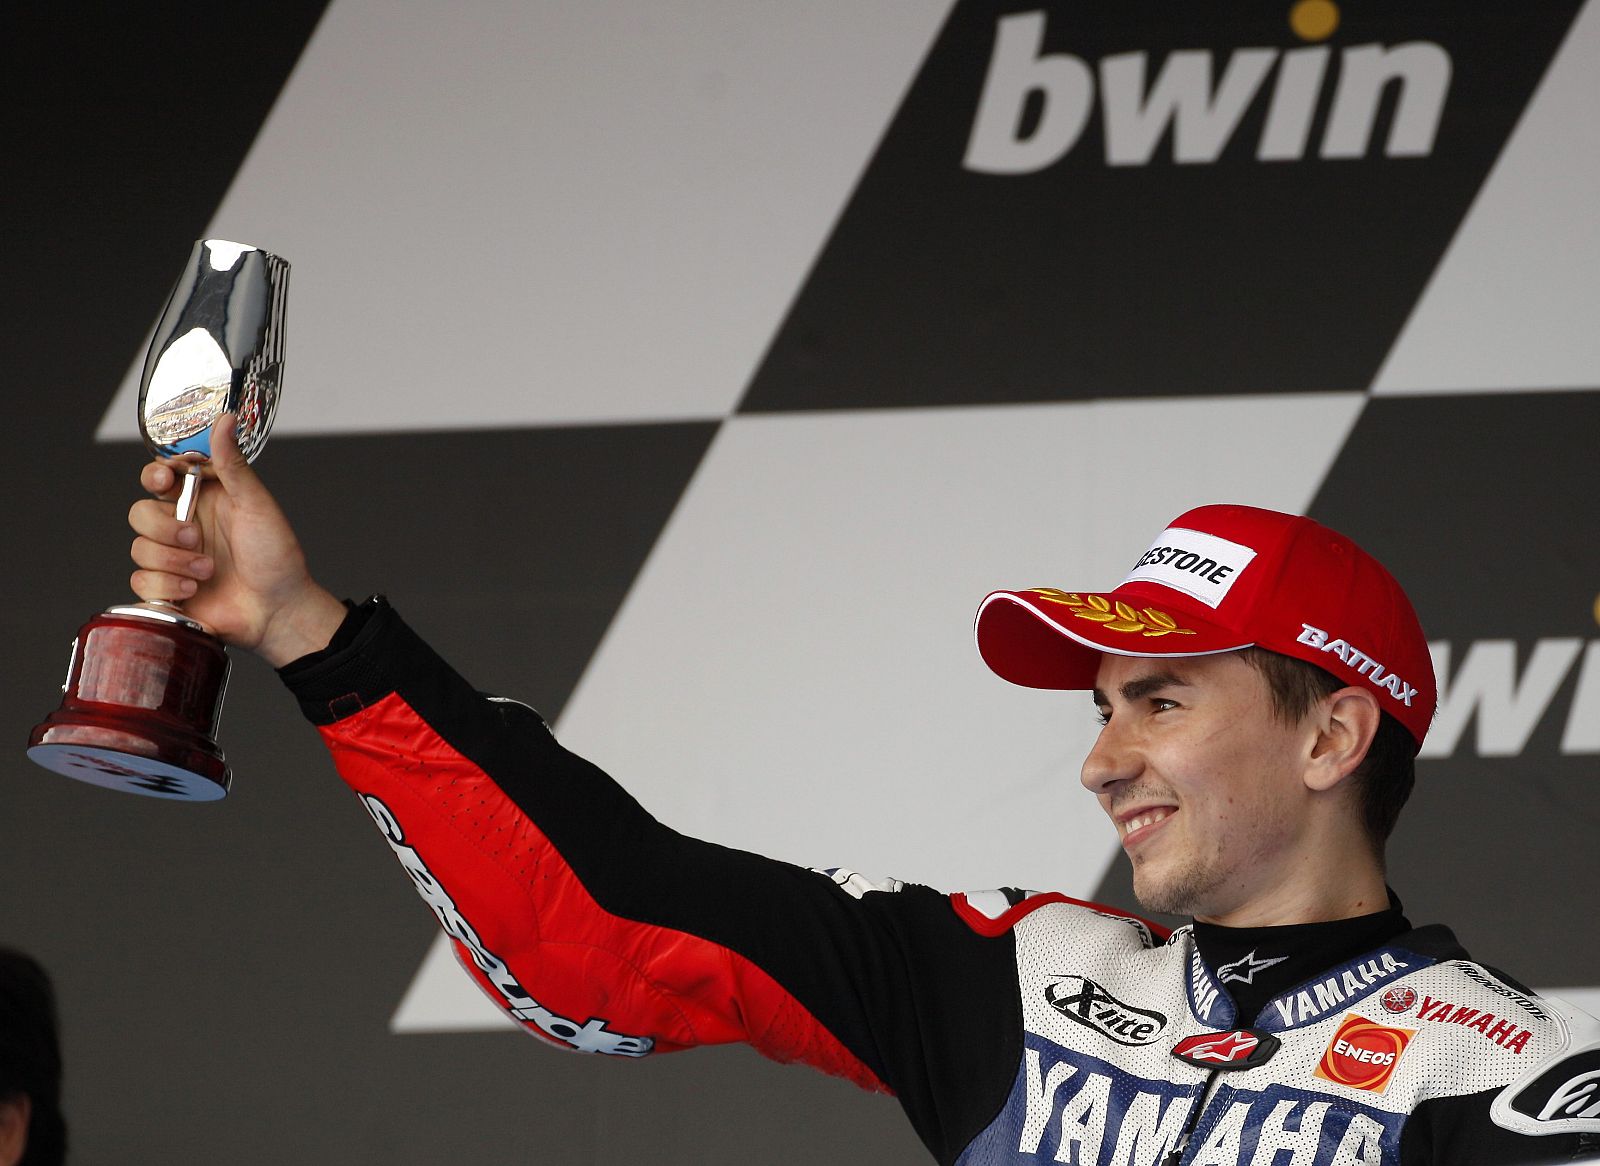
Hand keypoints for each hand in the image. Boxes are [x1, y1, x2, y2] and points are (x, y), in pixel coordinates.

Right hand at [128, 415, 346, 665]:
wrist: (278, 610)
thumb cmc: (277, 556)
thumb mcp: (256, 504)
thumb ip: (233, 464)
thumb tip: (226, 418)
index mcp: (203, 499)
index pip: (159, 477)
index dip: (155, 476)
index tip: (165, 481)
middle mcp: (183, 526)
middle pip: (139, 512)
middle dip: (165, 528)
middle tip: (196, 538)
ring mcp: (174, 558)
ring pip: (139, 548)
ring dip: (174, 561)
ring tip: (208, 571)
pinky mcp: (166, 588)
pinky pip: (140, 581)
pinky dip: (166, 587)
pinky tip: (193, 592)